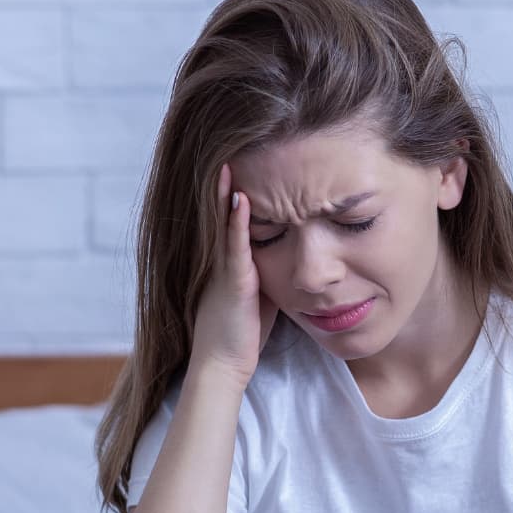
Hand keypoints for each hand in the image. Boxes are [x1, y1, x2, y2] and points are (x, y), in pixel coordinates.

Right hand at [189, 162, 277, 383]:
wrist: (222, 365)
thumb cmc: (242, 334)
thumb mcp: (257, 293)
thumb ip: (268, 270)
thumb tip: (291, 253)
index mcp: (228, 262)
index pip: (231, 219)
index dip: (232, 191)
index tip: (238, 161)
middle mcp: (222, 260)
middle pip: (223, 213)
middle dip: (224, 182)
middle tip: (228, 147)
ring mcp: (224, 269)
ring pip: (225, 223)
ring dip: (226, 191)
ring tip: (229, 158)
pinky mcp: (233, 283)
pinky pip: (234, 246)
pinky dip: (237, 220)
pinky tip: (241, 197)